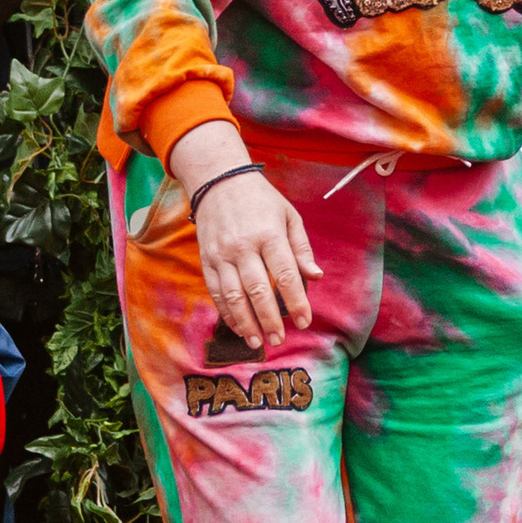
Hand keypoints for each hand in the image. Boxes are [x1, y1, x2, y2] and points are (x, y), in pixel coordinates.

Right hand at [170, 119, 318, 351]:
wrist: (218, 180)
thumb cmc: (261, 199)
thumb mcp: (289, 216)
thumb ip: (301, 249)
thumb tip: (315, 277)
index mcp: (269, 234)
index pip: (285, 275)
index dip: (297, 301)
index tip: (305, 321)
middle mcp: (243, 246)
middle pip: (258, 291)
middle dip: (270, 320)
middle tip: (279, 340)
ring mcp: (221, 254)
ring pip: (233, 296)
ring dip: (246, 323)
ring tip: (258, 342)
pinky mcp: (206, 259)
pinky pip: (216, 292)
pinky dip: (226, 312)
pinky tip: (238, 327)